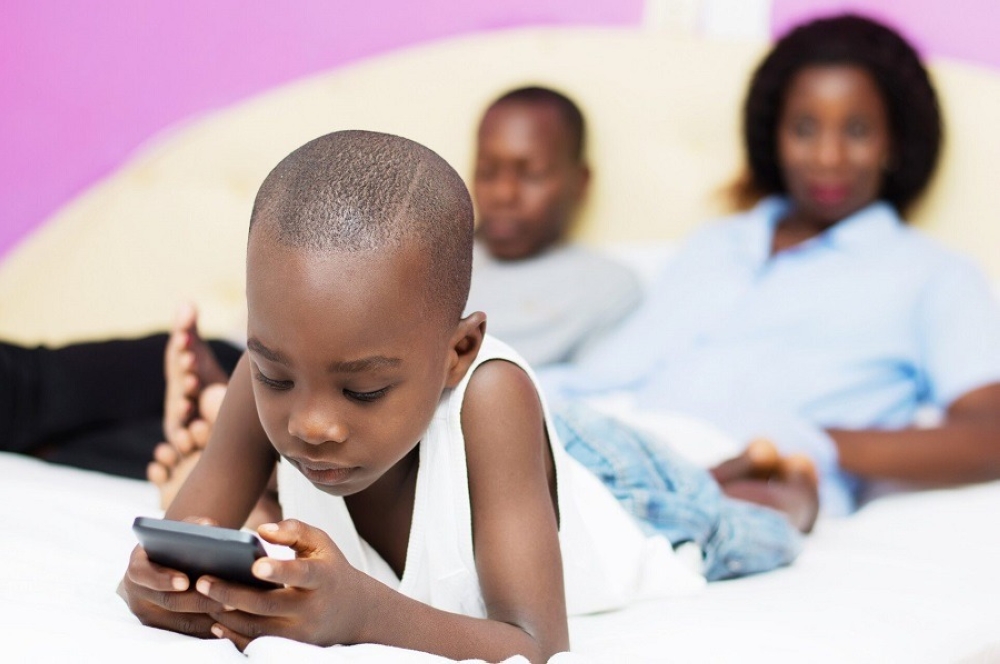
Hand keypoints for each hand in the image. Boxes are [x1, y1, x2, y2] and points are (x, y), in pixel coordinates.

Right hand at [118, 517, 227, 635]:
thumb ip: (192, 525)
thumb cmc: (174, 543)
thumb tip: (208, 526)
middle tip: (227, 597)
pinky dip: (209, 626)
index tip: (184, 581)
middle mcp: (138, 595)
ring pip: (181, 622)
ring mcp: (150, 616)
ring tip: (235, 606)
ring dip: (209, 616)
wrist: (164, 564)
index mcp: (137, 567)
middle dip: (200, 600)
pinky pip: (189, 632)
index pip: (143, 574)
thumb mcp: (180, 530)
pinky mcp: (164, 629)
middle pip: (169, 602)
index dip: (162, 579)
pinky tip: (232, 619)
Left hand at [196, 519, 365, 650]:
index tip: (255, 565)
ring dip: (227, 614)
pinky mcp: (290, 646)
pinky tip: (215, 621)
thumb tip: (261, 530)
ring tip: (201, 597)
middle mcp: (311, 608)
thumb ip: (294, 531)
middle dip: (232, 594)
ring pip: (257, 627)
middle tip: (202, 582)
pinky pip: (257, 644)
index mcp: (322, 578)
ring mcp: (300, 632)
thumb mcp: (321, 543)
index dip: (279, 570)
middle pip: (268, 605)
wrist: (354, 611)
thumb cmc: (330, 568)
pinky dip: (234, 636)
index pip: (301, 574)